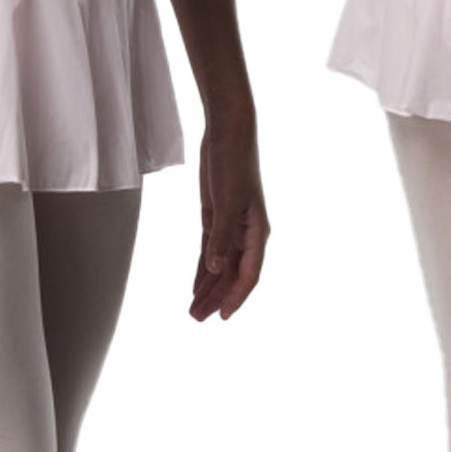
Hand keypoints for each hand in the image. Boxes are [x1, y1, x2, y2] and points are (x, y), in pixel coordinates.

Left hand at [190, 107, 268, 321]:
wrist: (228, 132)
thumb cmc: (234, 163)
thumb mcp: (226, 201)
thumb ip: (222, 237)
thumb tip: (216, 270)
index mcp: (256, 230)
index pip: (248, 273)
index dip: (236, 297)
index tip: (222, 317)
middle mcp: (246, 232)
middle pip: (232, 274)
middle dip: (216, 297)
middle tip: (196, 319)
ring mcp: (231, 224)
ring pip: (221, 265)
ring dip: (209, 287)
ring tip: (193, 309)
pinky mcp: (216, 216)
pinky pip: (211, 249)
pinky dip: (204, 268)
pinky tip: (196, 283)